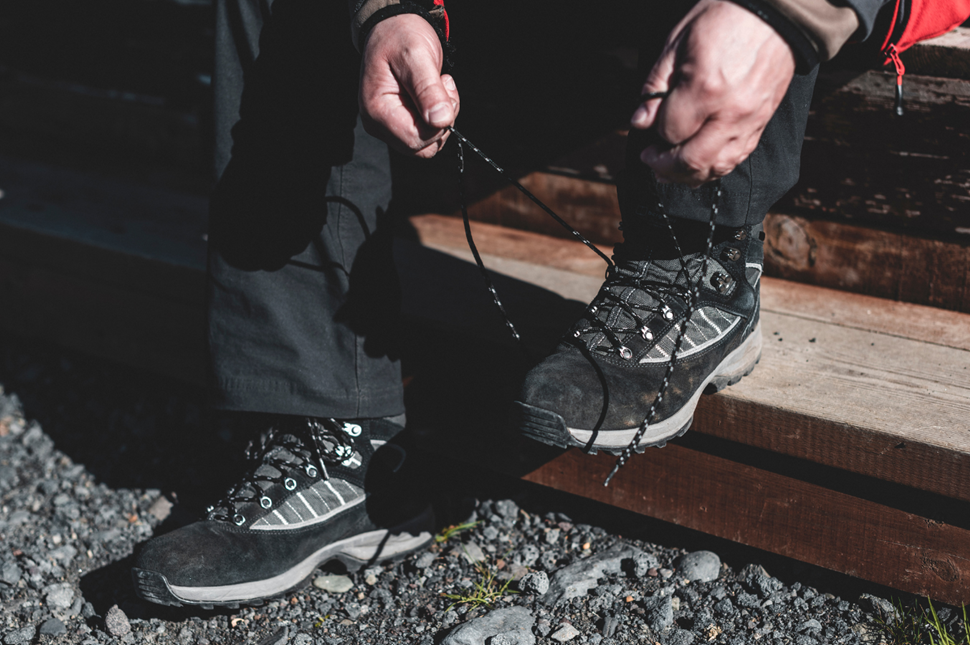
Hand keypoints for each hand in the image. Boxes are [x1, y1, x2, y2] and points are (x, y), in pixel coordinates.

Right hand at [359, 13, 458, 158]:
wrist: (392, 28)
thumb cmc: (400, 37)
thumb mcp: (417, 56)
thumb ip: (429, 89)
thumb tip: (441, 120)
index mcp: (377, 111)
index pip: (416, 139)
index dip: (437, 124)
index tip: (443, 89)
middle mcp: (378, 124)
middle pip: (421, 147)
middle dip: (441, 122)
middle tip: (442, 88)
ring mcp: (387, 126)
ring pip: (426, 145)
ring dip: (441, 120)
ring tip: (438, 88)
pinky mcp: (398, 124)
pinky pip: (425, 136)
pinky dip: (436, 119)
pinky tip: (434, 95)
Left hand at [631, 0, 795, 185]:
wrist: (774, 12)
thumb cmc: (725, 18)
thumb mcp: (677, 42)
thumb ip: (656, 85)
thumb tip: (641, 121)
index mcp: (704, 89)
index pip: (669, 131)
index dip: (653, 134)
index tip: (648, 126)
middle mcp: (729, 112)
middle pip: (691, 160)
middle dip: (664, 166)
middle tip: (651, 159)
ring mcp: (749, 121)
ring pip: (716, 167)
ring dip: (688, 175)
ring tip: (669, 170)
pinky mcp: (761, 123)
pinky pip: (736, 158)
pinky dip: (714, 167)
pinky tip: (698, 164)